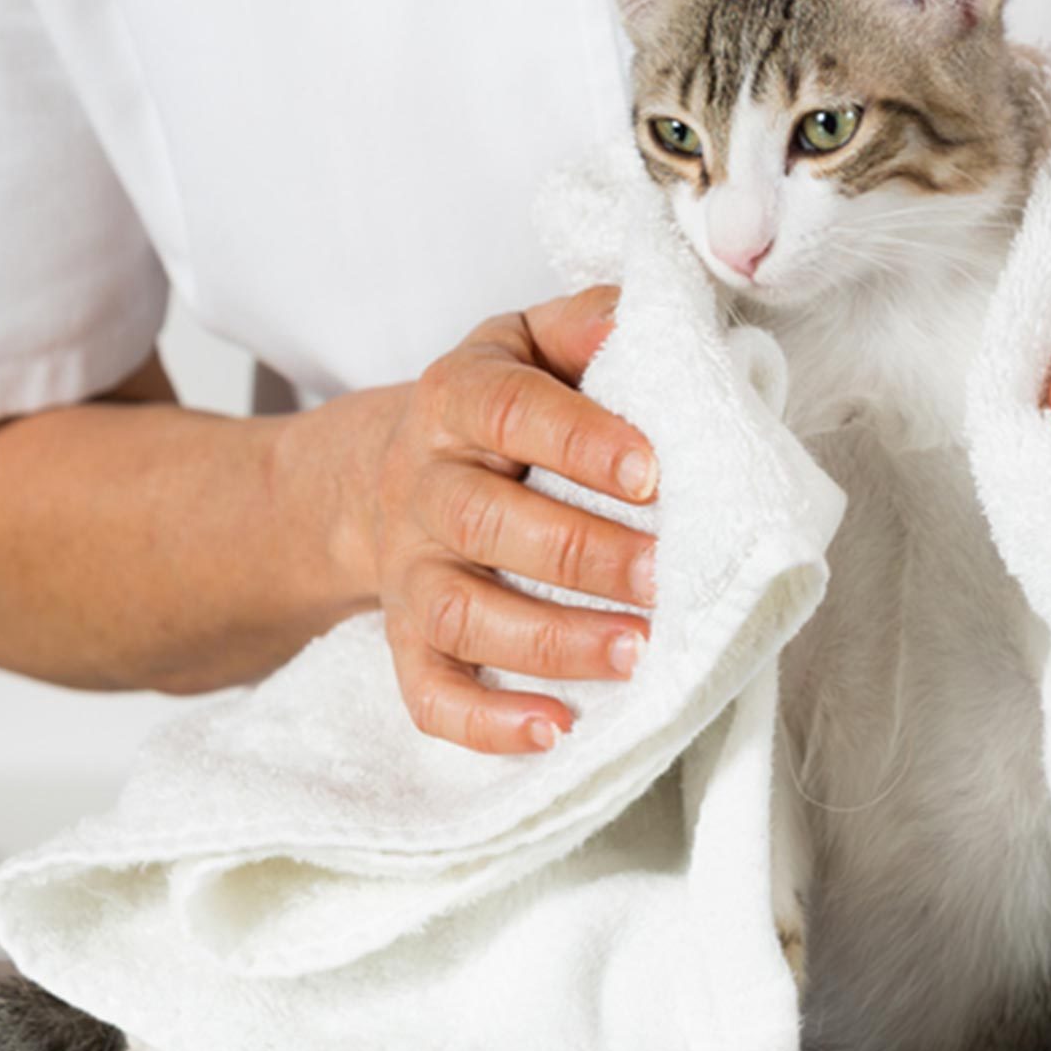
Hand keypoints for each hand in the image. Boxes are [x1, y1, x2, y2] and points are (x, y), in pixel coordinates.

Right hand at [353, 286, 659, 753]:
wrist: (386, 473)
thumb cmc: (498, 409)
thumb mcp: (533, 343)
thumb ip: (590, 325)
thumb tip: (648, 321)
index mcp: (459, 399)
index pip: (510, 410)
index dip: (580, 441)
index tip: (654, 472)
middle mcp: (421, 484)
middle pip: (485, 520)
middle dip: (581, 554)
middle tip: (664, 576)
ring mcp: (408, 569)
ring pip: (459, 612)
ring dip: (549, 641)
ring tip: (635, 653)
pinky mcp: (405, 638)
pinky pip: (428, 691)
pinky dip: (486, 723)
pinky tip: (557, 729)